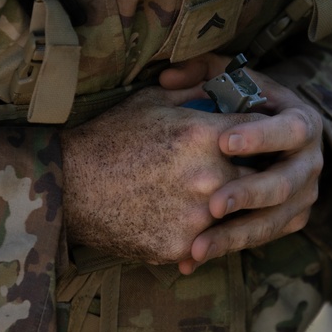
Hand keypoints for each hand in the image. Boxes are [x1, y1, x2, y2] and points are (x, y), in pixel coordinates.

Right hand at [59, 84, 258, 265]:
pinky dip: (204, 234)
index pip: (261, 131)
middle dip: (257, 172)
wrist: (68, 185)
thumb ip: (197, 90)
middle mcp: (210, 177)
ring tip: (227, 202)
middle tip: (257, 172)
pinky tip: (194, 223)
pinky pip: (208, 242)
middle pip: (260, 177)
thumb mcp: (153, 101)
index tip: (263, 136)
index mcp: (206, 135)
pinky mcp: (180, 247)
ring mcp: (197, 217)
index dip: (263, 132)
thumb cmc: (108, 136)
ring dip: (235, 209)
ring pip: (238, 215)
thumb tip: (227, 85)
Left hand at [160, 54, 324, 274]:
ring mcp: (303, 196)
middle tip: (212, 204)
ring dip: (234, 236)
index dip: (260, 137)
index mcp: (302, 122)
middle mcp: (310, 163)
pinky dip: (226, 249)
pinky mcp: (289, 221)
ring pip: (272, 222)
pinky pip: (260, 240)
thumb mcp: (228, 79)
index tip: (224, 142)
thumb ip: (200, 71)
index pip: (289, 130)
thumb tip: (169, 79)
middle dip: (248, 195)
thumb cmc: (242, 102)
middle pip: (284, 184)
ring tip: (196, 247)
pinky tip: (190, 259)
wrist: (264, 137)